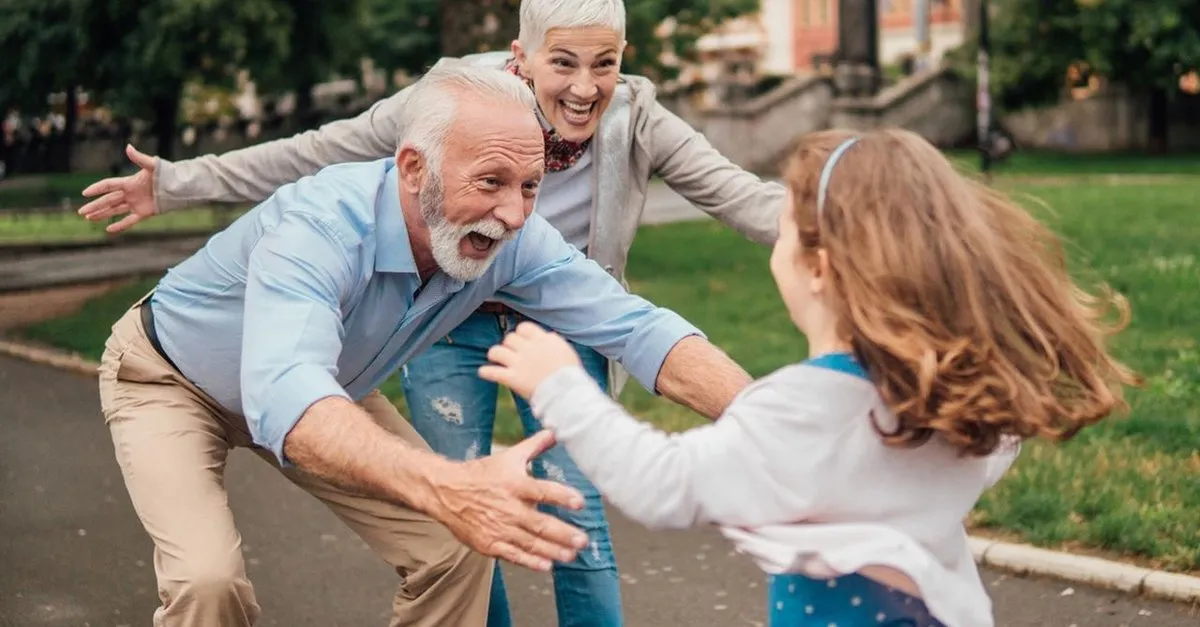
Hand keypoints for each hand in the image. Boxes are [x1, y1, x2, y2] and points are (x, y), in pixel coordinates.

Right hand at [78, 144, 158, 232]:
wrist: (180, 186)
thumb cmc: (166, 174)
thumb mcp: (152, 166)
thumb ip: (139, 158)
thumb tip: (128, 147)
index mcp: (129, 182)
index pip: (109, 185)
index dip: (97, 188)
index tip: (85, 193)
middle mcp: (130, 193)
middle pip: (108, 200)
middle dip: (94, 206)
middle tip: (81, 212)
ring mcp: (136, 204)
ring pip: (115, 210)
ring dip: (102, 214)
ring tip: (88, 218)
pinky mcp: (144, 213)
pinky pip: (129, 221)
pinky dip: (120, 225)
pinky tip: (108, 229)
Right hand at [427, 430, 588, 571]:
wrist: (446, 491)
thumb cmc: (481, 474)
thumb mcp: (509, 456)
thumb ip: (535, 446)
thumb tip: (555, 431)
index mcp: (515, 484)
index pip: (543, 491)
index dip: (562, 496)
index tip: (580, 503)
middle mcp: (509, 508)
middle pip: (540, 523)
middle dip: (563, 533)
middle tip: (583, 540)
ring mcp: (499, 528)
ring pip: (530, 542)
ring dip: (553, 550)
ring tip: (571, 555)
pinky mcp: (489, 543)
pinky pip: (513, 555)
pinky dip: (530, 561)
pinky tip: (546, 565)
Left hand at [479, 321, 581, 398]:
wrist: (567, 392)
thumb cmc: (570, 374)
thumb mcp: (566, 351)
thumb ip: (553, 342)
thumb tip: (546, 336)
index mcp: (543, 340)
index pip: (524, 328)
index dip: (521, 334)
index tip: (522, 340)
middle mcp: (529, 348)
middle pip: (509, 338)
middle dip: (509, 344)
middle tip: (511, 353)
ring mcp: (519, 363)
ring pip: (497, 351)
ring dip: (494, 355)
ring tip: (495, 359)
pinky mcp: (512, 378)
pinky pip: (492, 372)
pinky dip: (486, 372)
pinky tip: (483, 372)